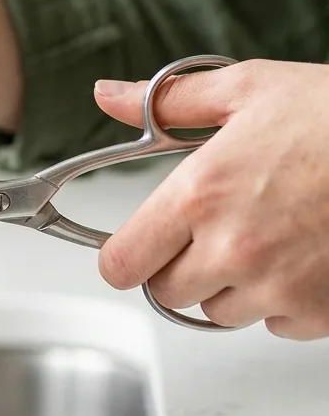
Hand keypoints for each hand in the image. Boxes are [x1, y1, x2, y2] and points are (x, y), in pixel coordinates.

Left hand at [94, 59, 328, 339]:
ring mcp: (278, 287)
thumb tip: (108, 96)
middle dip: (180, 266)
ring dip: (231, 285)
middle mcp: (232, 249)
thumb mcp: (248, 89)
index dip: (126, 256)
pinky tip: (305, 256)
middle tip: (215, 229)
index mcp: (199, 196)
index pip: (121, 265)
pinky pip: (276, 325)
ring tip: (269, 235)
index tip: (140, 245)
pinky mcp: (320, 313)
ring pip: (219, 312)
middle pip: (166, 293)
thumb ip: (166, 103)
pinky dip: (283, 301)